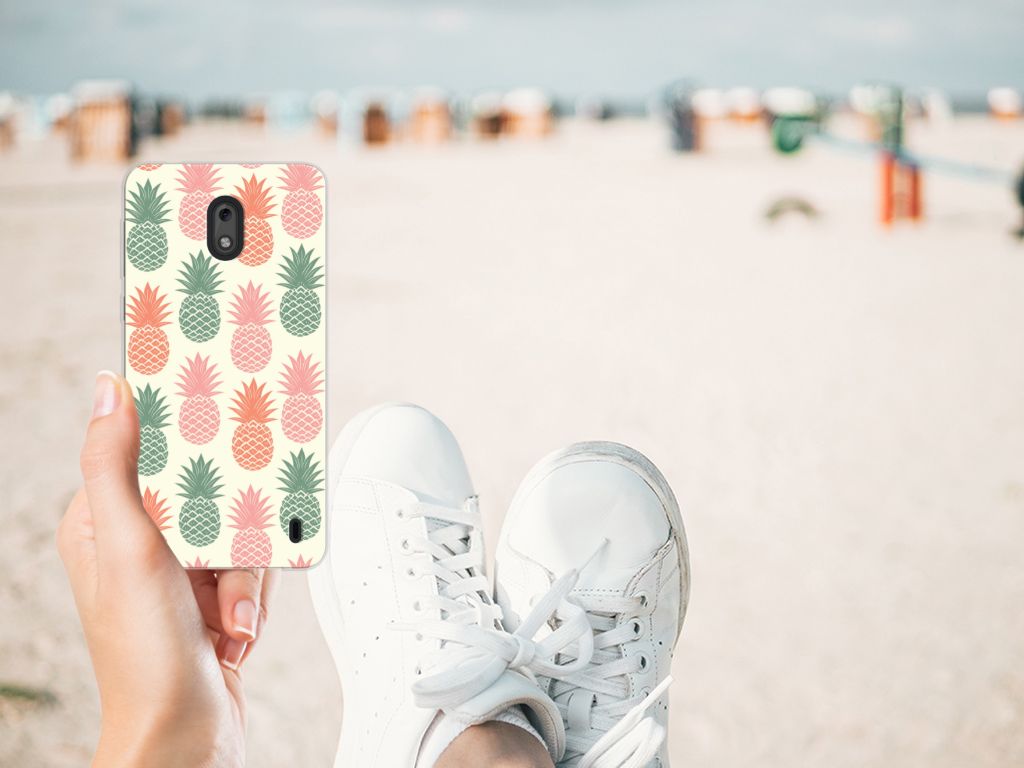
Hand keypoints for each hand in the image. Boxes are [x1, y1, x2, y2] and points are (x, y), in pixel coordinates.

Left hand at [57, 371, 276, 767]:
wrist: (185, 736)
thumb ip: (114, 467)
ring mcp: (178, 572)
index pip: (147, 450)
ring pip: (239, 530)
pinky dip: (253, 598)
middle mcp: (139, 543)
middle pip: (208, 491)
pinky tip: (235, 629)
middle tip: (231, 550)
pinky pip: (253, 567)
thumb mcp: (128, 549)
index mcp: (102, 521)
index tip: (219, 414)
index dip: (187, 434)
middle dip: (231, 532)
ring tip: (228, 615)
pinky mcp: (212, 595)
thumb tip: (109, 392)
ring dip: (244, 577)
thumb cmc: (146, 656)